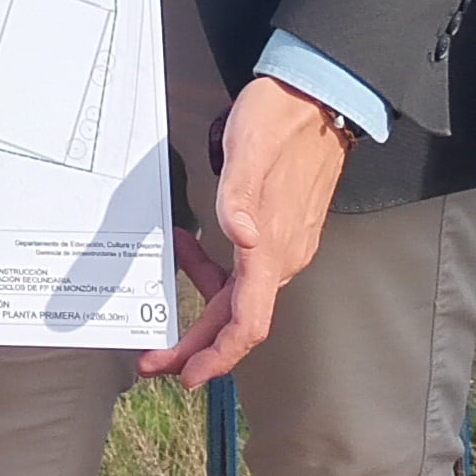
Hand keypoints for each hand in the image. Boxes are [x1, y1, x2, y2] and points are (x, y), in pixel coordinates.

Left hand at [141, 77, 347, 389]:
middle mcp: (281, 256)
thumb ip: (238, 197)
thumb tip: (239, 238)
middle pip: (238, 319)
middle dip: (196, 346)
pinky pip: (244, 270)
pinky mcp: (279, 232)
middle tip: (154, 361)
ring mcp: (283, 246)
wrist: (321, 98)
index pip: (248, 322)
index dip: (218, 356)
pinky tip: (190, 247)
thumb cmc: (280, 120)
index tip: (188, 377)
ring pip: (239, 295)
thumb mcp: (247, 150)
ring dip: (202, 306)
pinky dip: (213, 270)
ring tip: (164, 299)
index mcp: (272, 248)